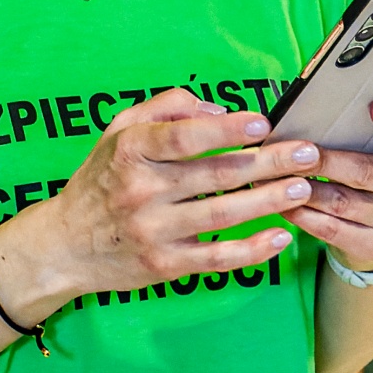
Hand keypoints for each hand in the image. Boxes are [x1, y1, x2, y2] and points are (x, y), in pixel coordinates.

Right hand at [12, 87, 323, 300]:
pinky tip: (281, 236)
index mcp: (131, 151)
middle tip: (308, 154)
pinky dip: (253, 250)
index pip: (184, 137)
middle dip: (268, 163)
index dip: (227, 130)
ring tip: (302, 187)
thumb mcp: (118, 131)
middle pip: (215, 175)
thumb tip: (218, 110)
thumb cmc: (101, 180)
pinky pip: (217, 258)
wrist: (64, 245)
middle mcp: (141, 190)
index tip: (263, 124)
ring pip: (223, 214)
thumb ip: (166, 107)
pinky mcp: (165, 264)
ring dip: (269, 201)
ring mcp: (154, 230)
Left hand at [284, 98, 372, 269]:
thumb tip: (307, 112)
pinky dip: (304, 216)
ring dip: (306, 191)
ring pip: (344, 203)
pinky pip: (333, 229)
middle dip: (324, 163)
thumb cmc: (365, 168)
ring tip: (278, 180)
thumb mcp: (370, 146)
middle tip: (293, 154)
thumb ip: (353, 129)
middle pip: (366, 171)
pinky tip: (284, 206)